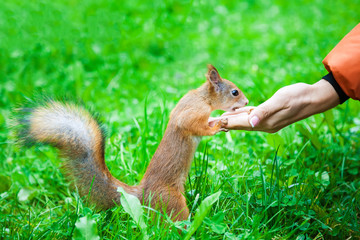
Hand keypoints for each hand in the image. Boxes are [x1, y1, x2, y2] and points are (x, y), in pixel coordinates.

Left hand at [216, 80, 339, 132]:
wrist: (313, 97)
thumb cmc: (297, 97)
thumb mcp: (280, 101)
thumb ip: (264, 112)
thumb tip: (251, 123)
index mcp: (265, 122)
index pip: (241, 124)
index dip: (226, 124)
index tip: (213, 124)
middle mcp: (264, 124)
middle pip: (240, 124)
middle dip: (225, 123)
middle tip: (210, 123)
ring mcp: (267, 120)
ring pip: (244, 120)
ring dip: (232, 119)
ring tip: (218, 119)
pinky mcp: (270, 113)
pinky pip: (252, 115)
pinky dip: (242, 114)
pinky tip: (235, 112)